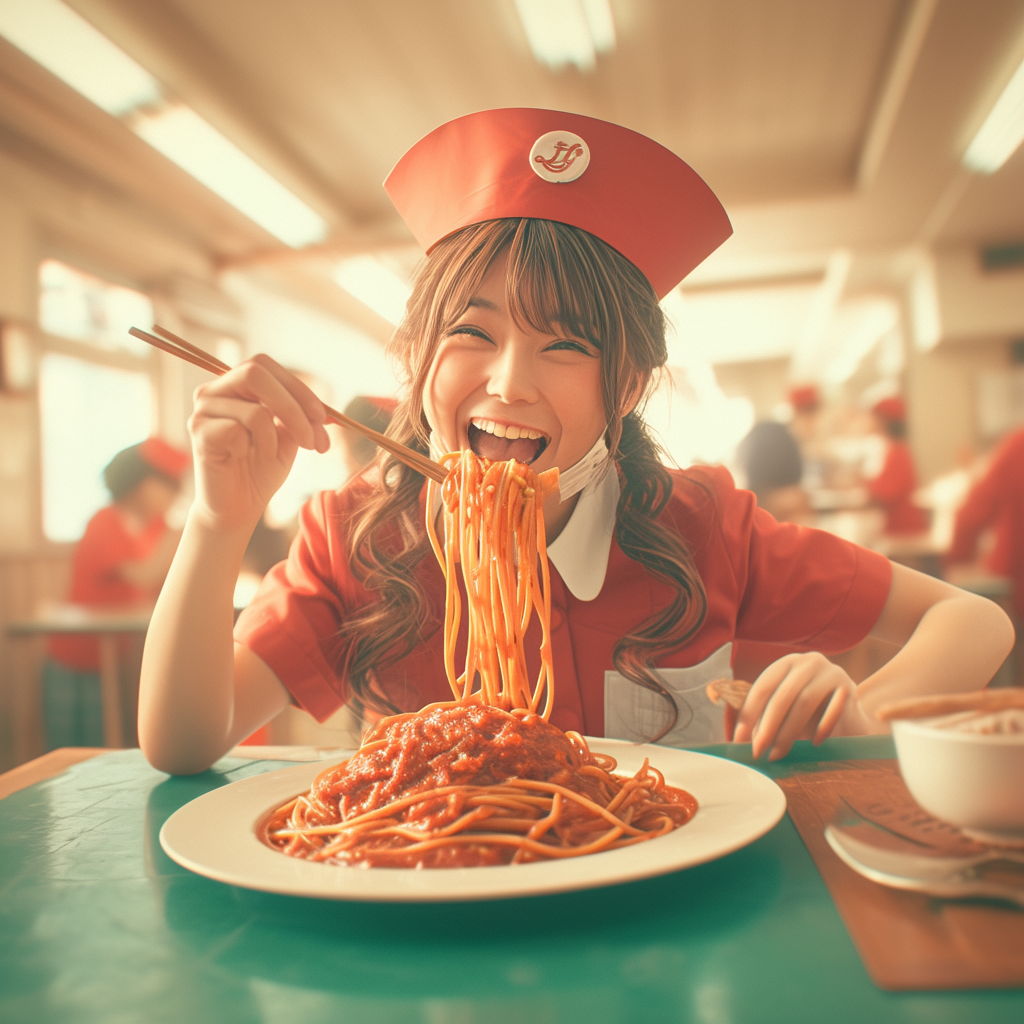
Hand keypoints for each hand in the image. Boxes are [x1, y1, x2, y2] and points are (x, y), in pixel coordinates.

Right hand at [187, 355, 329, 532]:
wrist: (238, 506)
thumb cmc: (261, 469)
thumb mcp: (288, 437)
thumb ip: (300, 415)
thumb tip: (325, 410)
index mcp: (236, 386)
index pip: (265, 366)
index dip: (298, 388)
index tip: (323, 418)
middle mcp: (214, 391)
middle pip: (255, 373)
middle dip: (293, 407)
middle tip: (311, 439)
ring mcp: (203, 410)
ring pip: (254, 410)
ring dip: (274, 438)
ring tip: (270, 456)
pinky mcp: (198, 431)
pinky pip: (236, 430)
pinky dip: (253, 447)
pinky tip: (243, 458)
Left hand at [731, 652, 865, 759]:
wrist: (850, 718)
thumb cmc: (810, 717)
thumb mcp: (784, 712)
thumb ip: (764, 719)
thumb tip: (739, 742)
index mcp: (786, 664)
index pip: (762, 687)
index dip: (748, 715)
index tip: (739, 741)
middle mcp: (808, 662)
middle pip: (782, 695)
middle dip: (766, 727)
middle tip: (758, 752)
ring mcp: (831, 672)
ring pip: (804, 702)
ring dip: (788, 732)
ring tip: (778, 754)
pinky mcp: (850, 688)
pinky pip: (833, 709)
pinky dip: (822, 728)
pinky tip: (814, 744)